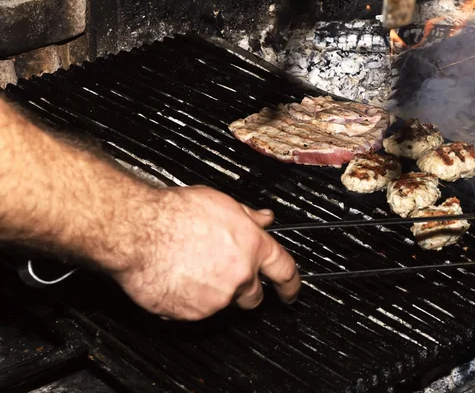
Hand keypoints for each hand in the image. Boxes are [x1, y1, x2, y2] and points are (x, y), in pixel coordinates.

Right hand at [112, 186, 300, 320]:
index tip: (291, 292)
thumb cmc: (173, 214)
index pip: (284, 270)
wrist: (139, 232)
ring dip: (213, 292)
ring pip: (223, 303)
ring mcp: (217, 298)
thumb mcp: (220, 203)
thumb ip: (248, 216)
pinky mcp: (192, 314)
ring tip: (190, 267)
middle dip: (245, 289)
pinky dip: (189, 300)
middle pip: (254, 295)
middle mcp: (239, 275)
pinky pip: (196, 312)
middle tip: (224, 274)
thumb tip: (264, 218)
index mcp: (251, 245)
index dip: (291, 284)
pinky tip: (177, 278)